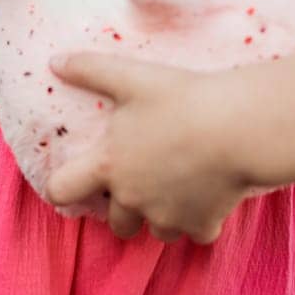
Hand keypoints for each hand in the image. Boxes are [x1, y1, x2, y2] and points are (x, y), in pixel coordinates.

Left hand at [44, 52, 258, 244]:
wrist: (239, 128)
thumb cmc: (183, 100)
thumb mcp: (133, 77)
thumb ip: (91, 70)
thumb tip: (55, 61)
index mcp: (109, 165)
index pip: (62, 190)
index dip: (60, 188)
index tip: (71, 182)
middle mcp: (132, 199)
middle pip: (117, 223)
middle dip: (125, 210)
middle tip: (142, 182)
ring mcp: (168, 216)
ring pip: (158, 231)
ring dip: (163, 215)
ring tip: (180, 184)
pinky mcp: (202, 224)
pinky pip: (197, 232)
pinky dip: (202, 220)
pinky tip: (212, 193)